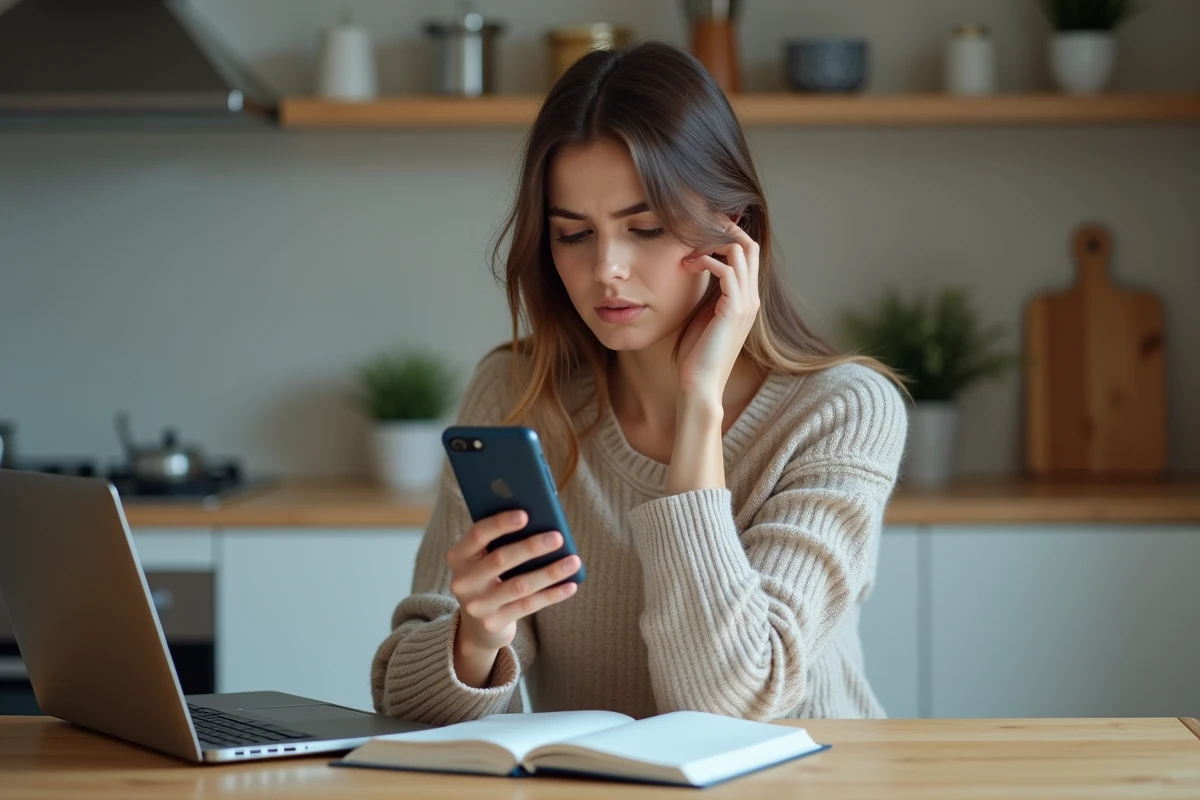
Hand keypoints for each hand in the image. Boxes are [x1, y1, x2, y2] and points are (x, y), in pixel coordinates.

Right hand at [447, 510, 579, 654]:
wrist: (477, 624)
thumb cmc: (489, 576)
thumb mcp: (484, 558)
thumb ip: (501, 541)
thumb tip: (541, 522)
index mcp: (458, 556)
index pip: (478, 534)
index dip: (500, 523)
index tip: (525, 514)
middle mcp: (463, 581)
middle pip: (500, 560)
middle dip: (531, 547)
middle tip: (558, 537)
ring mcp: (478, 605)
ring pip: (519, 586)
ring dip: (549, 572)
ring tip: (573, 561)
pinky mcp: (494, 623)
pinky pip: (528, 606)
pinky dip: (552, 594)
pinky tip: (570, 585)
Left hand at [677, 218, 761, 399]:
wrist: (701, 384)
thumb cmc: (698, 353)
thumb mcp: (704, 315)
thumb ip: (709, 293)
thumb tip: (697, 269)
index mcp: (746, 298)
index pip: (747, 253)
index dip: (727, 236)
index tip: (700, 232)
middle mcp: (752, 298)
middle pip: (749, 246)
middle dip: (724, 230)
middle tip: (696, 229)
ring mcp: (746, 303)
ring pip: (740, 253)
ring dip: (711, 245)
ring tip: (688, 254)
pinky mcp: (733, 310)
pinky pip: (727, 271)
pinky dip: (708, 262)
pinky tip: (690, 266)